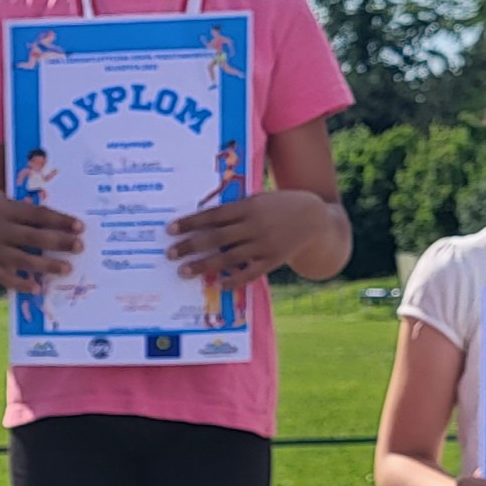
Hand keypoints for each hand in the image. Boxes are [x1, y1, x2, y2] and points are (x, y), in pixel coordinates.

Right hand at [0, 188, 82, 291]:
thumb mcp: (3, 200)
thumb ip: (25, 212)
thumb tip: (57, 225)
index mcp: (6, 209)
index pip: (38, 215)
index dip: (59, 220)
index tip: (79, 226)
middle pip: (34, 237)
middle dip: (59, 242)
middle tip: (79, 247)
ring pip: (23, 260)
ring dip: (46, 266)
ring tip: (66, 268)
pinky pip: (5, 278)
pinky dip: (20, 284)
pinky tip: (37, 287)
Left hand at [169, 190, 322, 288]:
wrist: (316, 219)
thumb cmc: (280, 206)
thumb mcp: (259, 200)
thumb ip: (235, 210)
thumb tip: (203, 220)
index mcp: (249, 206)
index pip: (213, 215)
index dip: (190, 222)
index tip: (170, 229)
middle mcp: (254, 225)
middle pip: (215, 238)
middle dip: (190, 246)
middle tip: (169, 254)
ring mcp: (264, 245)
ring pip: (227, 258)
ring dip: (203, 266)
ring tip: (183, 271)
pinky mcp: (273, 261)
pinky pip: (249, 273)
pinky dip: (232, 280)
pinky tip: (216, 285)